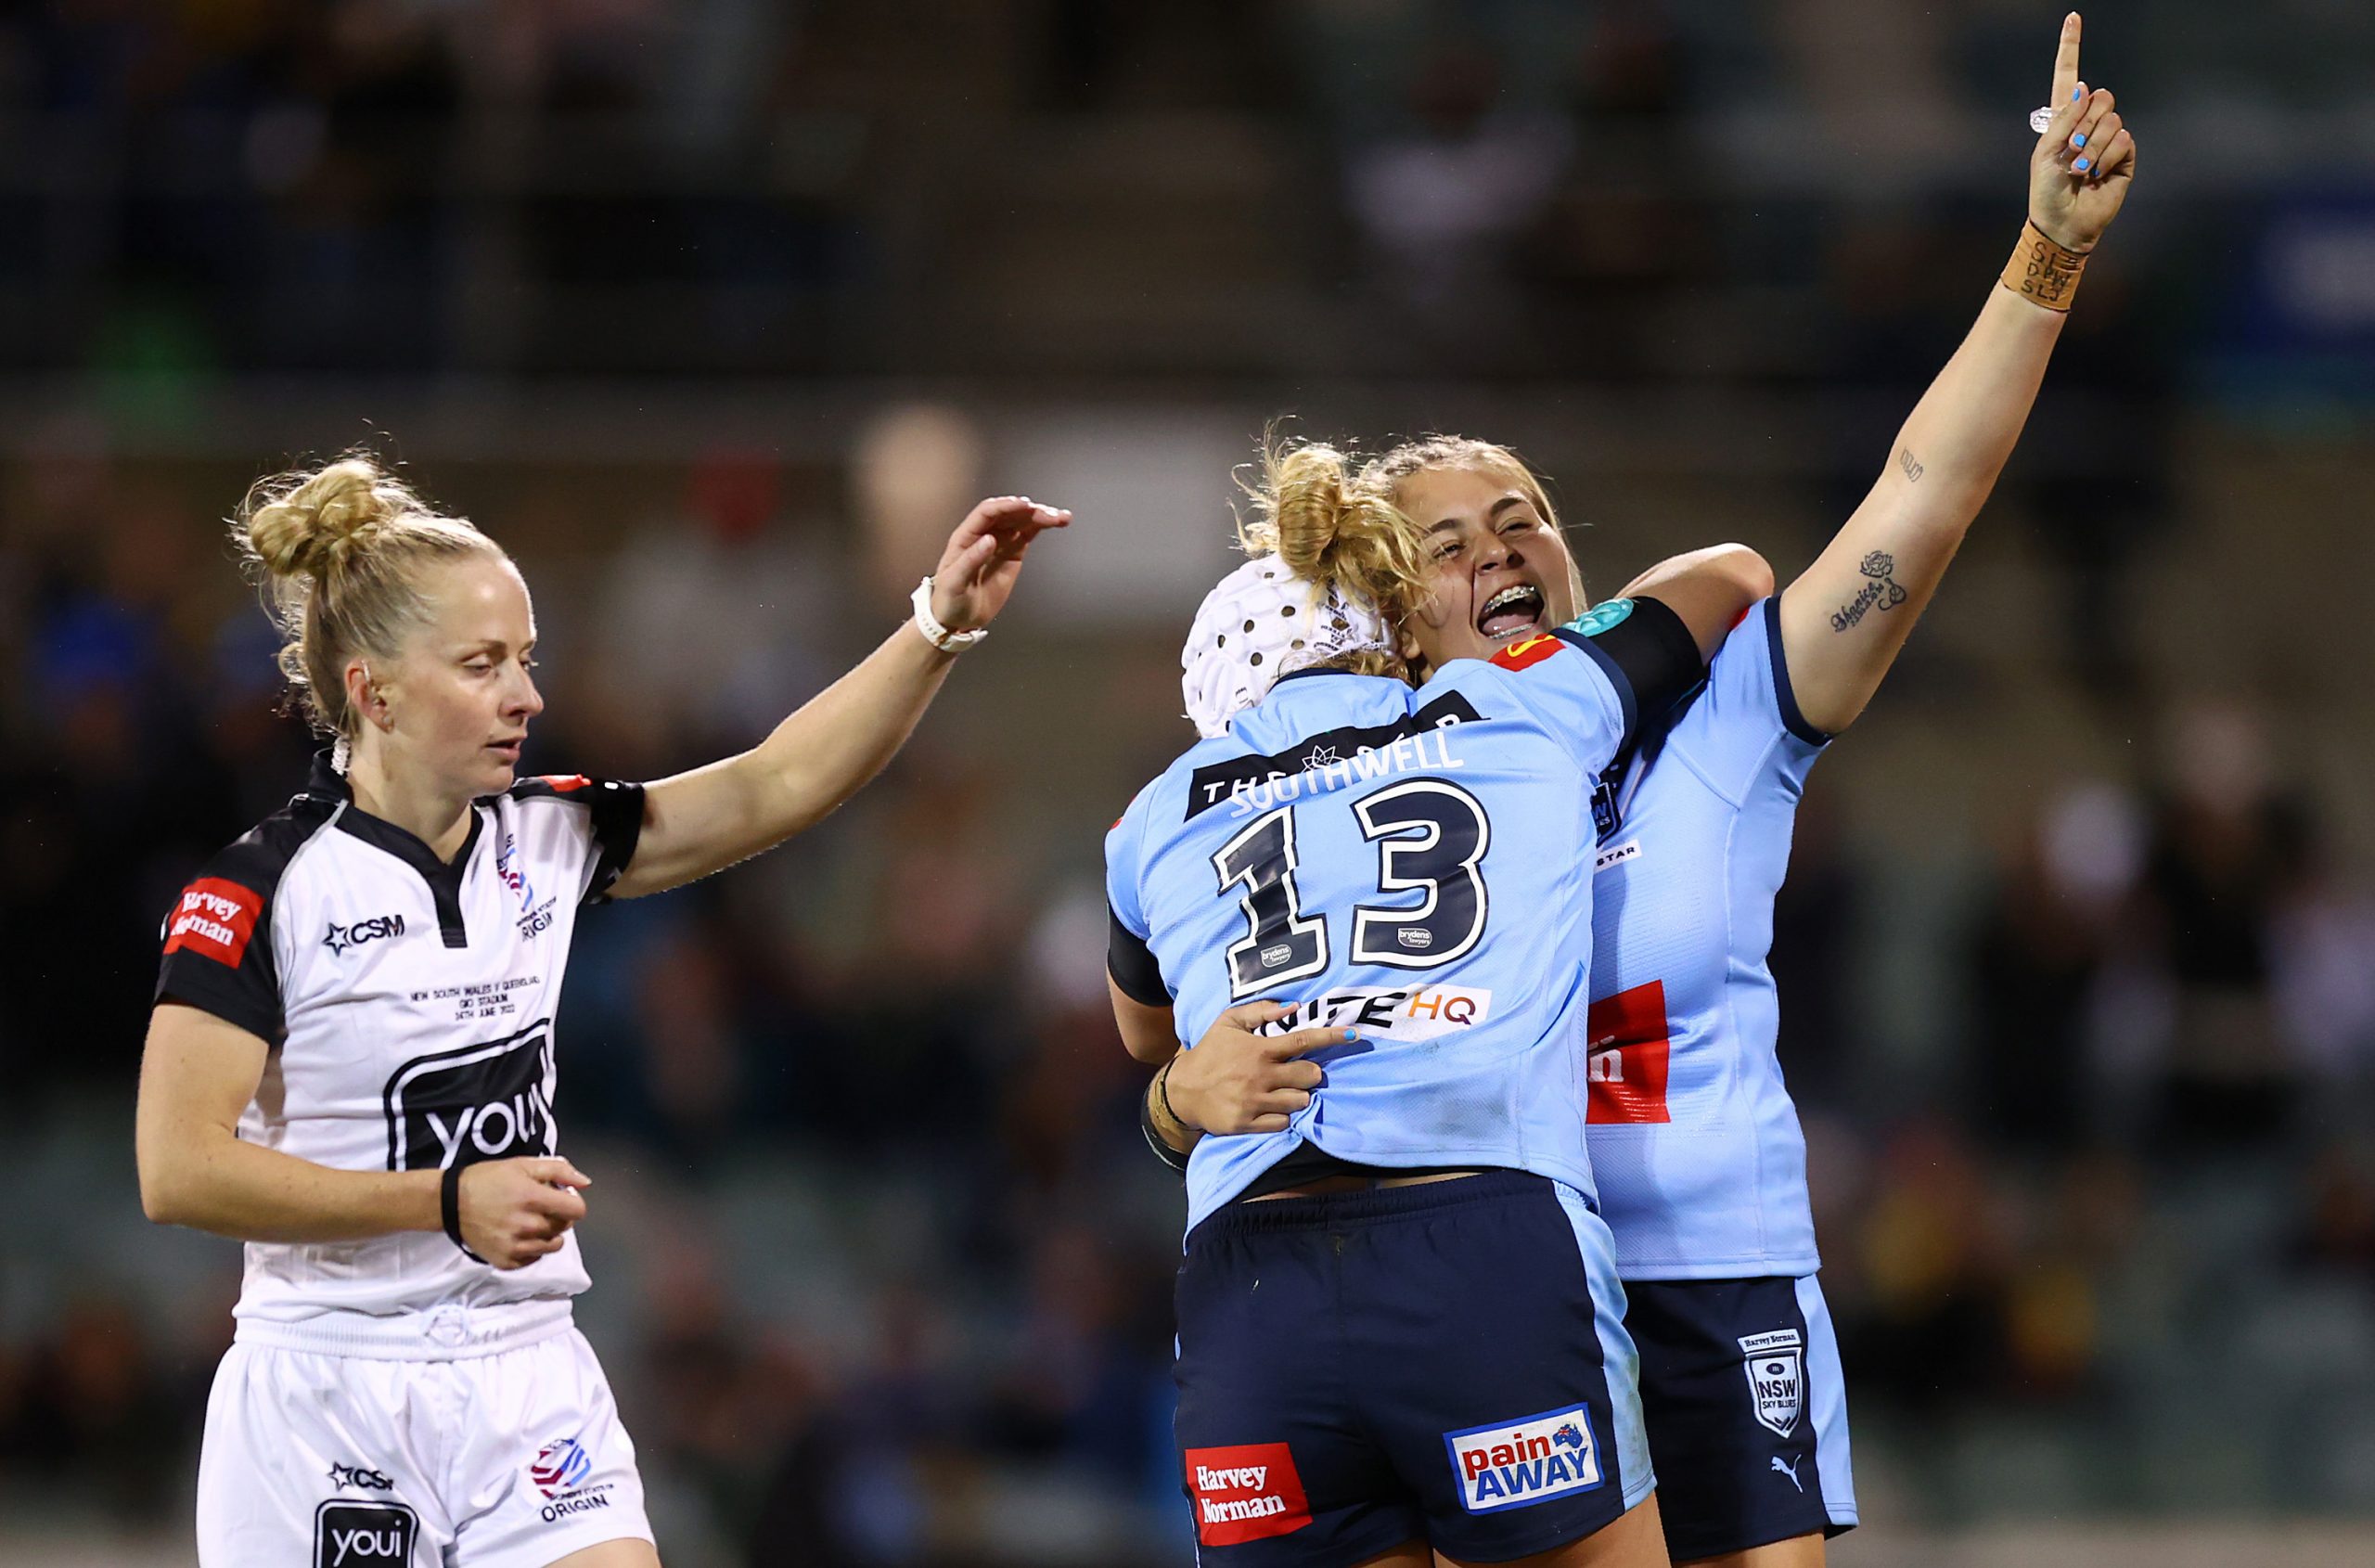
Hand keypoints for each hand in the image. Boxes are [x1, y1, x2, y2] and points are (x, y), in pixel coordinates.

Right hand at [457, 1156, 589, 1269]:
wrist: (451, 1202)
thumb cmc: (487, 1181)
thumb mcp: (523, 1165)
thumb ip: (559, 1171)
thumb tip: (585, 1183)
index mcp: (533, 1198)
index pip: (576, 1210)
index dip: (573, 1202)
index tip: (562, 1198)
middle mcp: (527, 1226)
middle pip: (565, 1227)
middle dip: (558, 1215)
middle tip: (539, 1206)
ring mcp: (516, 1246)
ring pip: (553, 1245)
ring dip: (548, 1234)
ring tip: (530, 1221)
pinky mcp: (506, 1261)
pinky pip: (534, 1258)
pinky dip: (532, 1248)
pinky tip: (519, 1234)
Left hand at [927, 496, 1070, 633]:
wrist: (957, 619)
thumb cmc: (949, 599)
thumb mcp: (954, 581)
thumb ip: (971, 559)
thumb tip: (990, 540)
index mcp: (966, 536)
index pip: (988, 513)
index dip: (1007, 506)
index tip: (1025, 505)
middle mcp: (983, 535)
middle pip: (1009, 514)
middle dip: (1030, 511)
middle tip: (1050, 514)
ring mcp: (1000, 543)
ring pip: (1021, 522)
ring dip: (1041, 517)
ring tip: (1061, 518)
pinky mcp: (1012, 554)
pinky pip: (1027, 535)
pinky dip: (1041, 528)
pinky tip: (1055, 523)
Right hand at [1166, 1001, 1347, 1135]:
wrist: (1182, 1089)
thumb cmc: (1210, 1052)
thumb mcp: (1228, 1022)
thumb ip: (1260, 1011)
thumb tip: (1294, 1006)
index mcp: (1259, 1049)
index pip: (1303, 1041)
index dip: (1332, 1037)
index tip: (1354, 1035)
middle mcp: (1260, 1076)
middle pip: (1310, 1076)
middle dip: (1311, 1074)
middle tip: (1299, 1073)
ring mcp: (1255, 1102)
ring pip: (1300, 1101)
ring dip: (1297, 1096)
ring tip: (1281, 1091)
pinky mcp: (1248, 1123)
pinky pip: (1283, 1124)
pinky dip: (1282, 1117)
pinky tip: (1271, 1109)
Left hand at [2029, 13, 2134, 251]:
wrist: (2063, 224)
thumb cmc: (2046, 191)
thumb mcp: (2045, 153)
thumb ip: (2064, 120)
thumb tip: (2085, 88)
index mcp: (2062, 119)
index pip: (2068, 77)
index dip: (2070, 48)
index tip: (2072, 18)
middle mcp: (2087, 124)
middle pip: (2100, 96)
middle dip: (2084, 124)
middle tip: (2072, 152)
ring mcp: (2108, 138)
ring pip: (2112, 118)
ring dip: (2093, 146)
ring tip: (2081, 170)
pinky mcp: (2124, 155)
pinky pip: (2124, 138)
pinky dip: (2107, 156)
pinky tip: (2096, 175)